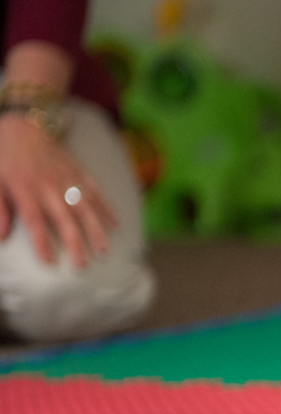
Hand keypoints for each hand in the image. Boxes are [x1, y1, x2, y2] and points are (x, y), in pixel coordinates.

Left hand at [0, 114, 116, 266]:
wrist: (25, 126)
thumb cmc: (5, 157)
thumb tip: (1, 238)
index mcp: (25, 189)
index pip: (35, 221)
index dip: (42, 242)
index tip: (49, 262)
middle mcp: (49, 186)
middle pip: (65, 219)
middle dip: (74, 244)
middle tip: (82, 266)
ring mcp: (67, 179)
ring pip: (85, 208)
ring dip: (95, 230)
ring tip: (103, 250)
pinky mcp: (79, 173)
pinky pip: (95, 192)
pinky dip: (106, 208)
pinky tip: (115, 224)